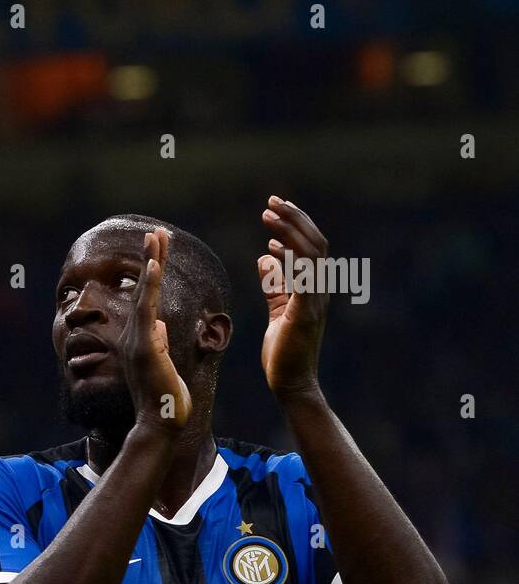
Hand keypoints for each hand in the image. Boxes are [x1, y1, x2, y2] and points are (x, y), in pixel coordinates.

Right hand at [119, 229, 190, 431]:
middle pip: (144, 288)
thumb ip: (157, 342)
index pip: (148, 298)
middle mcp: (134, 335)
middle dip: (151, 257)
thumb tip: (158, 324)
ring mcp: (137, 339)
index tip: (158, 249)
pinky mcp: (144, 346)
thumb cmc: (164, 399)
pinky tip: (155, 264)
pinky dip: (151, 285)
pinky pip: (147, 309)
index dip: (153, 272)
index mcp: (140, 338)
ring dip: (151, 262)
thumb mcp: (162, 364)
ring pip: (145, 293)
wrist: (159, 424)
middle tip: (157, 230)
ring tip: (156, 236)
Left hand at [258, 196, 328, 400]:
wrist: (290, 381)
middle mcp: (319, 289)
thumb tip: (264, 260)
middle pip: (314, 242)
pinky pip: (302, 278)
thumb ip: (274, 286)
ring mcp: (315, 300)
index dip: (296, 223)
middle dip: (294, 218)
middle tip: (271, 202)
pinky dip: (289, 260)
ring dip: (289, 230)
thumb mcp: (277, 310)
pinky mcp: (305, 313)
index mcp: (314, 287)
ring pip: (310, 254)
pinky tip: (270, 250)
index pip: (311, 245)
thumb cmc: (283, 350)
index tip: (275, 208)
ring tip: (268, 214)